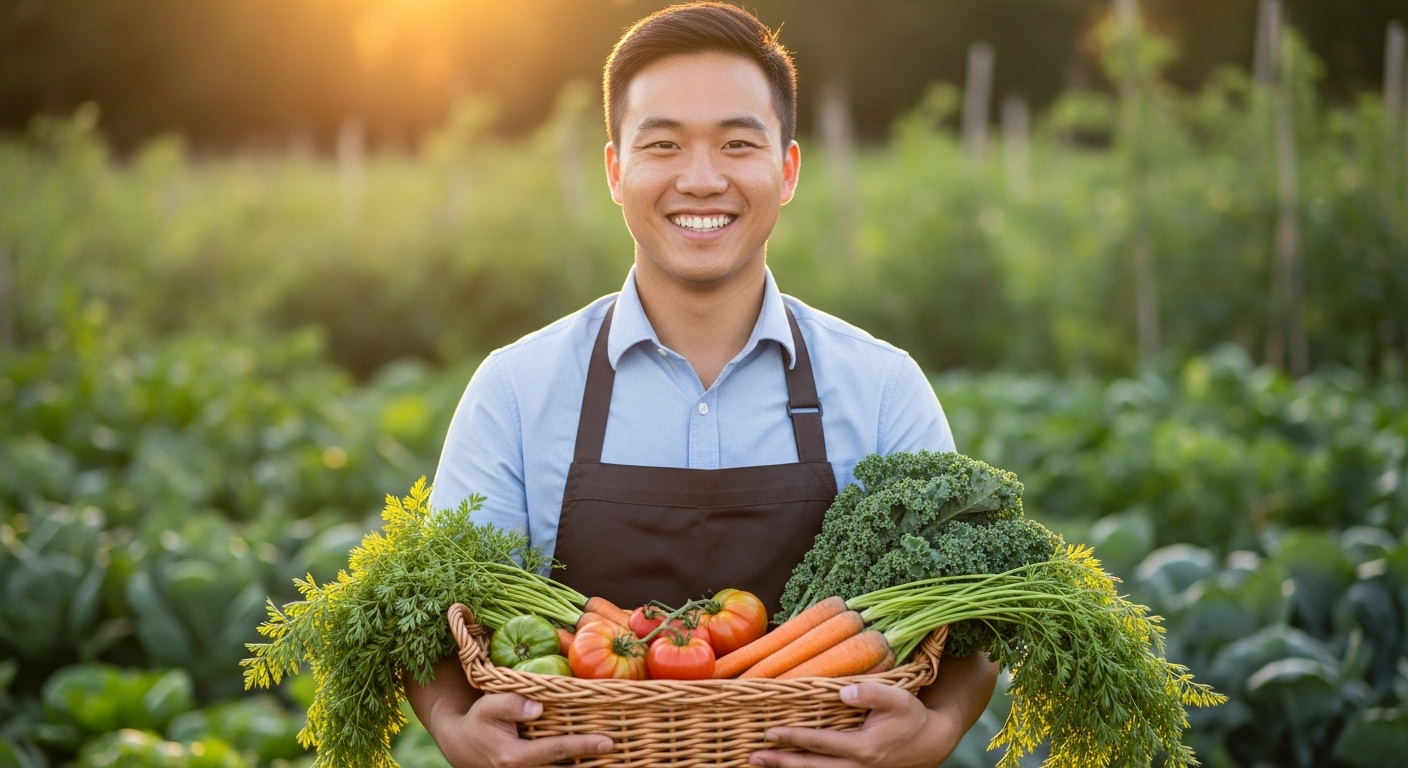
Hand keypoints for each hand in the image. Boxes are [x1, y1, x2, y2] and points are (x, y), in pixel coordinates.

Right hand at [431, 692, 612, 767]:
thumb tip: (538, 706)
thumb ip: (510, 703)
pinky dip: (575, 763)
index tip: (608, 741)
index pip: (556, 750)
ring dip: (587, 765)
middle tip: (621, 748)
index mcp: (514, 757)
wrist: (463, 747)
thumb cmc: (479, 722)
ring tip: (615, 755)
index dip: (583, 746)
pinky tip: (593, 756)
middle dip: (592, 761)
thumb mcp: (488, 706)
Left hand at [749, 683, 960, 767]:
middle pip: (811, 767)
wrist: (931, 743)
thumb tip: (841, 691)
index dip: (793, 738)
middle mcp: (857, 766)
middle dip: (781, 762)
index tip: (769, 732)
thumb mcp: (897, 698)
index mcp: (863, 748)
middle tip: (754, 757)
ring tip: (763, 765)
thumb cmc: (911, 716)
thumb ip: (871, 693)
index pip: (820, 743)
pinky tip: (790, 767)